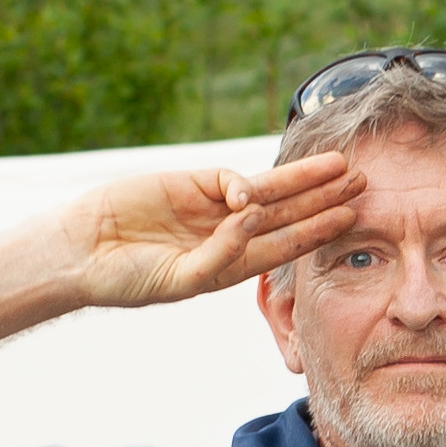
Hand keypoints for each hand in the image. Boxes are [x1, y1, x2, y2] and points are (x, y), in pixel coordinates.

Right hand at [65, 149, 366, 305]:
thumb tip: (253, 221)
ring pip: (267, 189)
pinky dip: (241, 186)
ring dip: (302, 179)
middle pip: (288, 212)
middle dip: (325, 197)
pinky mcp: (187, 184)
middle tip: (365, 184)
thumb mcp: (180, 279)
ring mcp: (209, 207)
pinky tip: (248, 196)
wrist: (81, 254)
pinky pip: (227, 180)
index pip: (287, 244)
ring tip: (339, 167)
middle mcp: (228, 233)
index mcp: (231, 263)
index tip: (353, 220)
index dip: (320, 230)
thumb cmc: (126, 279)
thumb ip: (220, 256)